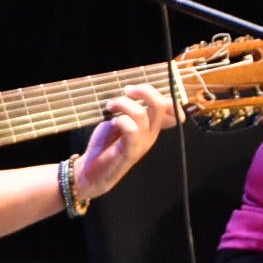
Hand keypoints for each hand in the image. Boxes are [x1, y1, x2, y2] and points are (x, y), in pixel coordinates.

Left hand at [73, 81, 181, 200]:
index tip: (141, 91)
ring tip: (110, 106)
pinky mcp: (130, 151)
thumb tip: (133, 92)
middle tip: (128, 90)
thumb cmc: (104, 146)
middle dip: (144, 91)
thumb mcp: (118, 122)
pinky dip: (120, 120)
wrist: (90, 172)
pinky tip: (112, 121)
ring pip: (141, 114)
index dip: (164, 94)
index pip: (172, 109)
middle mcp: (150, 134)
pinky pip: (131, 130)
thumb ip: (128, 110)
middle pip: (161, 105)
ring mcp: (141, 143)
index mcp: (150, 127)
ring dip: (122, 104)